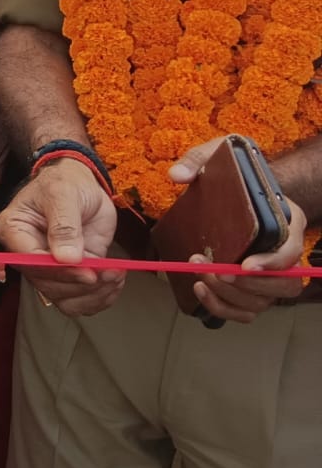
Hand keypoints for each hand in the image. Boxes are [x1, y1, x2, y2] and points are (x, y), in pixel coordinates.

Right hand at [0, 157, 122, 315]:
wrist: (82, 186)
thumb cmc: (65, 183)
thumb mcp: (63, 194)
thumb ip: (64, 224)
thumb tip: (66, 258)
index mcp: (13, 230)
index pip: (28, 261)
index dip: (58, 272)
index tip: (87, 272)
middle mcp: (26, 254)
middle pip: (46, 285)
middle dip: (80, 285)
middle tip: (107, 272)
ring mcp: (48, 268)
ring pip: (64, 299)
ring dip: (94, 294)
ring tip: (114, 274)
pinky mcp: (70, 275)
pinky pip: (81, 300)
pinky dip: (101, 297)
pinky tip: (114, 279)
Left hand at [171, 139, 306, 322]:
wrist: (234, 189)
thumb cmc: (231, 175)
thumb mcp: (217, 156)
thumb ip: (197, 160)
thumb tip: (177, 175)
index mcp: (286, 221)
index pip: (290, 250)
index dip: (272, 262)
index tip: (243, 265)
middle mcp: (284, 251)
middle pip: (283, 284)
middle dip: (246, 284)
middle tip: (213, 270)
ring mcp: (269, 272)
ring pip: (263, 301)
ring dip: (230, 295)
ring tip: (200, 276)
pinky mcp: (250, 285)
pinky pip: (246, 310)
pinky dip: (225, 308)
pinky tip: (201, 290)